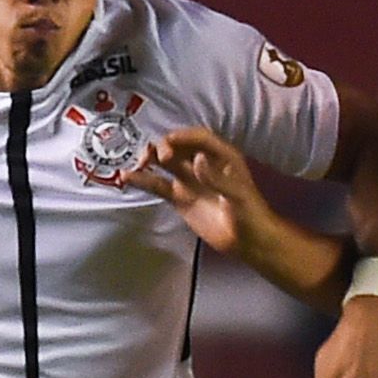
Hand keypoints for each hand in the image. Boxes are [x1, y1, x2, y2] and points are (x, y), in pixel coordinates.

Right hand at [125, 127, 266, 254]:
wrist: (248, 241)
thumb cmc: (250, 214)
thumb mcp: (237, 194)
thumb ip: (216, 178)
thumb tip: (196, 160)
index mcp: (222, 157)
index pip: (199, 138)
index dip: (183, 137)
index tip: (168, 141)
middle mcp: (203, 164)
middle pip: (179, 147)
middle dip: (165, 148)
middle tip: (157, 156)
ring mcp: (190, 181)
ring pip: (166, 164)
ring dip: (151, 159)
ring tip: (139, 161)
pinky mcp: (180, 198)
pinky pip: (159, 186)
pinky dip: (144, 181)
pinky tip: (127, 177)